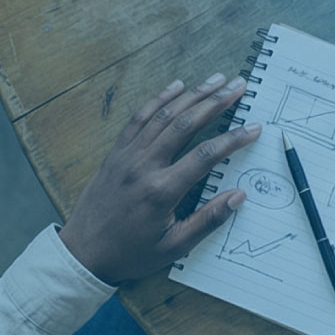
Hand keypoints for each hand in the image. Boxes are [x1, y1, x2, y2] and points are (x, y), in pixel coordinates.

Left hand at [59, 73, 262, 283]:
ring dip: (192, 94)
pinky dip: (158, 99)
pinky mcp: (116, 153)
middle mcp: (144, 167)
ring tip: (217, 79)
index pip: (205, 155)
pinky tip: (176, 86)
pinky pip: (138, 119)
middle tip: (239, 85)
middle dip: (215, 102)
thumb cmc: (130, 253)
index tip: (254, 128)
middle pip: (185, 124)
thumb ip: (207, 221)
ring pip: (163, 115)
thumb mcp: (173, 248)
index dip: (233, 139)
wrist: (81, 254)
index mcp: (161, 191)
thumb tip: (238, 196)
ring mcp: (127, 156)